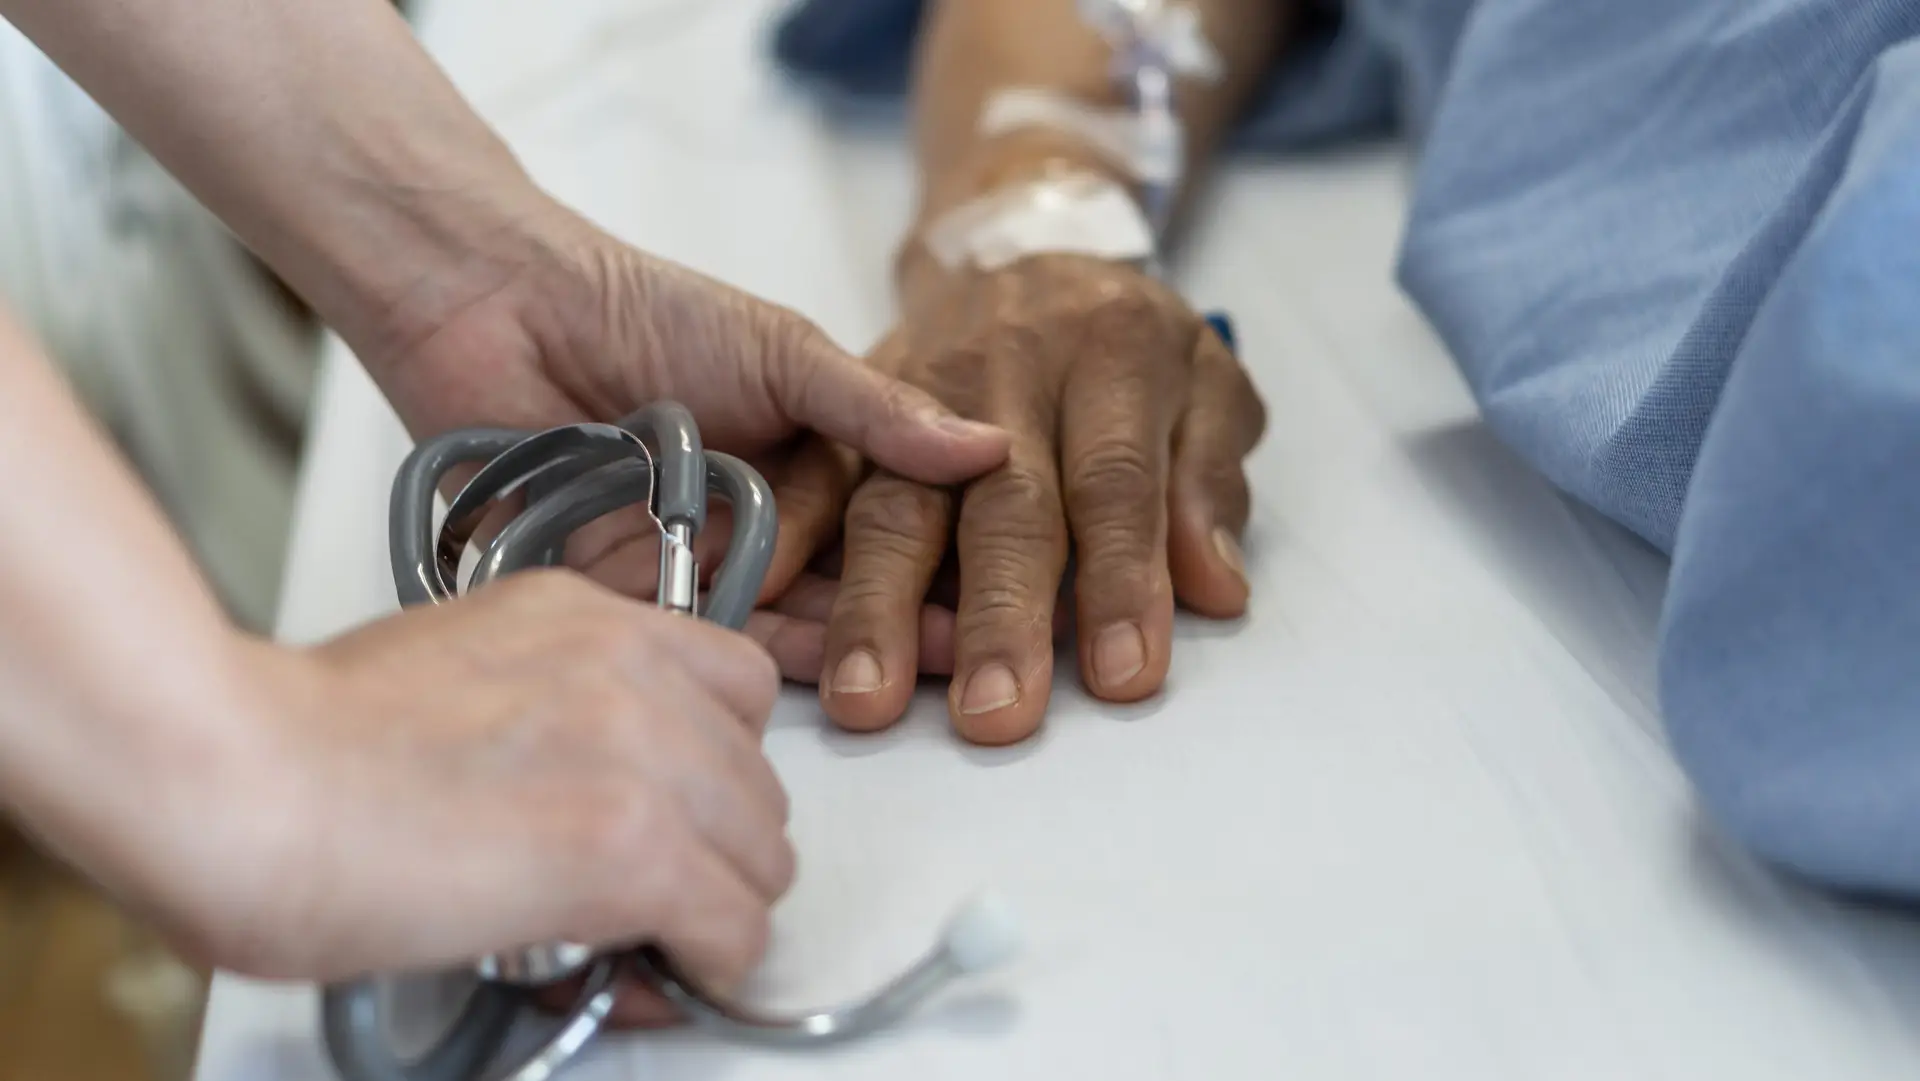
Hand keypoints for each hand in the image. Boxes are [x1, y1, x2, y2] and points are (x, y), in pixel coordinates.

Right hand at [155, 570, 790, 988]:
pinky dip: (706, 963)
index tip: (681, 808)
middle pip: (758, 776)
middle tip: (654, 887)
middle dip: (714, 841)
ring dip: (715, 902)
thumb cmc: (301, 741)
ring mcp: (643, 754)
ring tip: (644, 932)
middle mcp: (630, 668)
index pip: (733, 683)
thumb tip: (583, 788)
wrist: (243, 782)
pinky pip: (736, 926)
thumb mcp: (455, 671)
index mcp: (584, 616)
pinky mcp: (635, 847)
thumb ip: (549, 706)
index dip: (713, 763)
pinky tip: (655, 969)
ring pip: (763, 854)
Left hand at [354, 199, 1010, 678]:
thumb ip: (875, 410)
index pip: (889, 520)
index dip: (943, 558)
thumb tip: (990, 446)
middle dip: (904, 622)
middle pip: (840, 581)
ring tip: (907, 686)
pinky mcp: (632, 593)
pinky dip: (747, 651)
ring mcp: (699, 560)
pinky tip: (811, 677)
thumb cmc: (646, 312)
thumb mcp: (783, 352)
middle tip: (973, 663)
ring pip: (778, 616)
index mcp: (806, 459)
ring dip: (840, 648)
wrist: (503, 308)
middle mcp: (761, 518)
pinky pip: (698, 632)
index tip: (1001, 596)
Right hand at [803, 254, 1265, 744]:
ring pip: (895, 501)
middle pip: (1002, 505)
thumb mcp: (1206, 383)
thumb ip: (1206, 484)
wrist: (1019, 249)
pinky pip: (813, 475)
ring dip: (878, 606)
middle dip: (997, 616)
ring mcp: (918, 390)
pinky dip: (784, 541)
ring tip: (868, 697)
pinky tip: (761, 605)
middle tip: (995, 714)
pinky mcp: (850, 403)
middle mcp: (1010, 373)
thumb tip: (1214, 592)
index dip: (1122, 582)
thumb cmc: (1126, 339)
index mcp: (1111, 359)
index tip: (1122, 675)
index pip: (1117, 485)